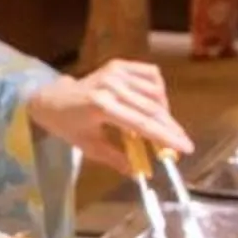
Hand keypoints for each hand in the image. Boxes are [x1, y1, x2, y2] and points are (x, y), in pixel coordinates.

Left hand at [30, 60, 192, 174]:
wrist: (51, 98)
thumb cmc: (67, 125)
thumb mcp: (88, 146)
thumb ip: (115, 158)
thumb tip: (139, 173)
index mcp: (102, 107)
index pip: (143, 124)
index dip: (166, 137)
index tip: (186, 148)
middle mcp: (112, 86)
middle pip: (153, 109)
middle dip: (171, 128)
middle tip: (183, 144)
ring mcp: (116, 72)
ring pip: (156, 92)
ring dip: (163, 111)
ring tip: (159, 127)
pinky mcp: (119, 64)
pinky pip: (151, 76)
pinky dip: (157, 91)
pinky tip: (153, 104)